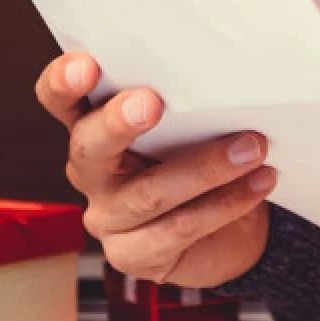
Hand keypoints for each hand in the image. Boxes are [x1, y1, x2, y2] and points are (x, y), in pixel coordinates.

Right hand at [34, 51, 275, 288]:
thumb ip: (185, 102)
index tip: (85, 65)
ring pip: (148, 193)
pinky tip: (259, 183)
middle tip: (150, 103)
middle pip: (89, 146)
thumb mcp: (189, 123)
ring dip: (206, 167)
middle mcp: (90, 171)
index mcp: (91, 125)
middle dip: (118, 123)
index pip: (60, 99)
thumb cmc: (202, 157)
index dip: (63, 82)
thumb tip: (223, 74)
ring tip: (251, 147)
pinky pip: (180, 228)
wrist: (231, 229)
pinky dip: (227, 203)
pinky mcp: (133, 256)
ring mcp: (107, 217)